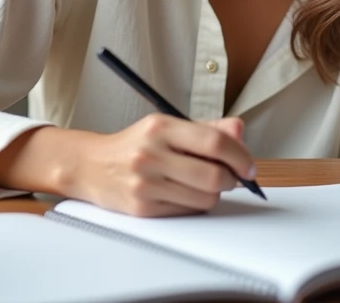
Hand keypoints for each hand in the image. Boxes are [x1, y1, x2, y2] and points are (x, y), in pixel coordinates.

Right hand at [73, 114, 255, 216]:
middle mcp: (151, 154)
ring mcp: (146, 183)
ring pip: (204, 198)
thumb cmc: (135, 145)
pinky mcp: (143, 208)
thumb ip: (207, 128)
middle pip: (213, 176)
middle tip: (230, 176)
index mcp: (160, 127)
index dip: (240, 156)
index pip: (214, 143)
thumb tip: (239, 132)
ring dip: (213, 193)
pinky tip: (182, 192)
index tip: (248, 166)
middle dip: (231, 179)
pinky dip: (194, 204)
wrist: (91, 166)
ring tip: (201, 183)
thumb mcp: (167, 126)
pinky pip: (187, 211)